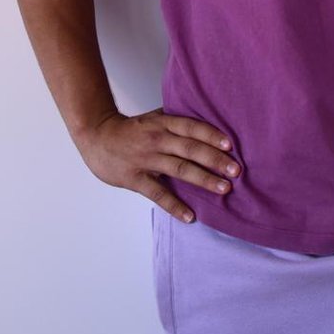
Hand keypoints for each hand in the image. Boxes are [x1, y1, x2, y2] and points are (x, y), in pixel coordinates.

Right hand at [75, 106, 239, 222]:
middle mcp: (157, 139)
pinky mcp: (135, 179)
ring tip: (224, 188)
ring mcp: (146, 159)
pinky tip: (190, 216)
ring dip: (203, 179)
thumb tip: (208, 122)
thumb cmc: (131, 129)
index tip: (230, 145)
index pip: (191, 127)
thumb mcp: (153, 117)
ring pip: (179, 169)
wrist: (97, 136)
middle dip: (214, 160)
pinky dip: (175, 206)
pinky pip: (158, 194)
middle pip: (190, 149)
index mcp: (162, 123)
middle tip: (236, 170)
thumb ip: (176, 121)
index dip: (211, 135)